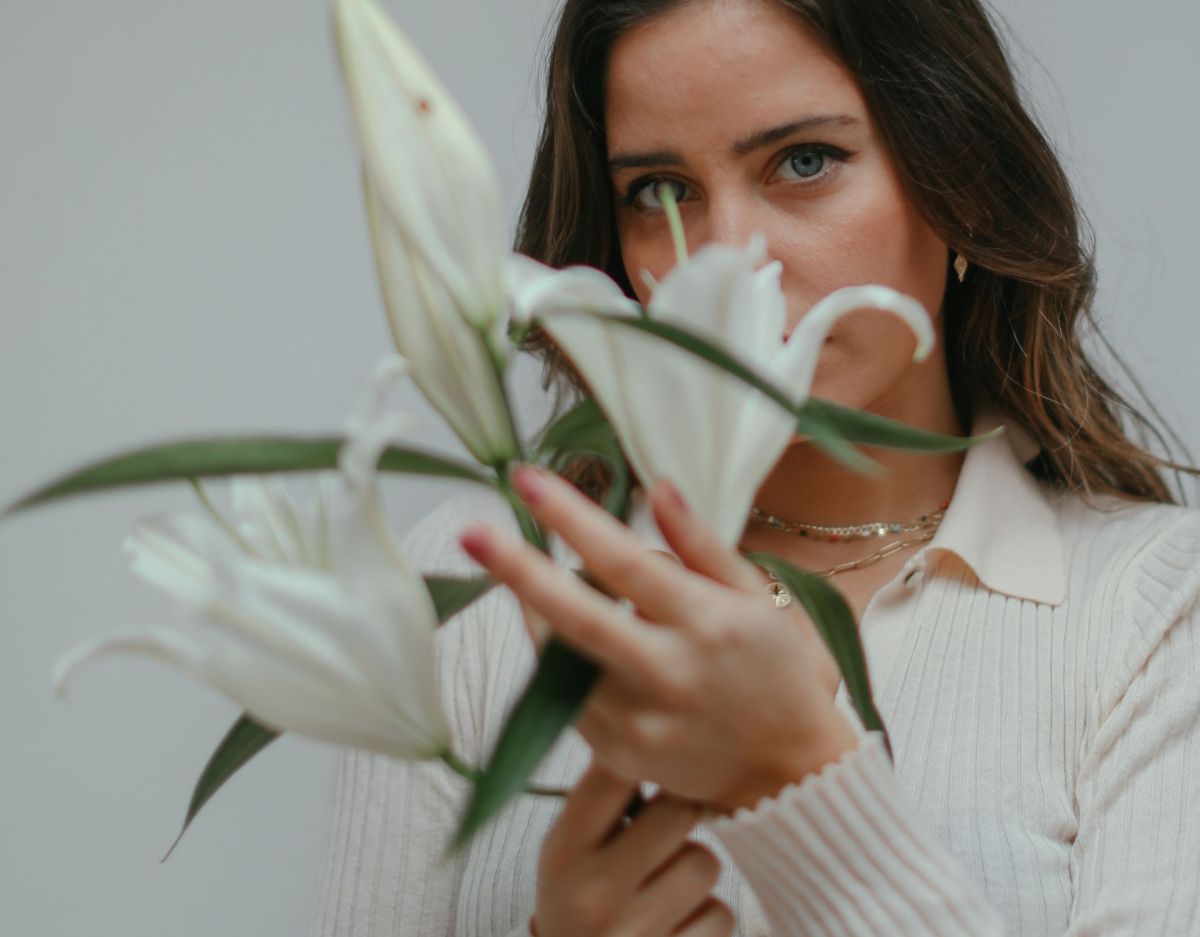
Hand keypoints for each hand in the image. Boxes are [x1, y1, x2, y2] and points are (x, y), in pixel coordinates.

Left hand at [459, 465, 860, 813]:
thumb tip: (657, 486)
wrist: (786, 772)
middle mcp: (668, 674)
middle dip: (517, 572)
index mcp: (706, 624)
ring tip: (525, 575)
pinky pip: (566, 695)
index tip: (527, 480)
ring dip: (533, 612)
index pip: (625, 562)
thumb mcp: (753, 596)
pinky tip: (569, 634)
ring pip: (559, 660)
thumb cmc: (774, 668)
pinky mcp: (617, 753)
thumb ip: (702, 543)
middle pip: (576, 618)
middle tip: (469, 532)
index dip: (571, 518)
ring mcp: (637, 722)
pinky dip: (558, 658)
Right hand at [532, 754, 732, 936]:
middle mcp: (594, 892)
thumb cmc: (580, 900)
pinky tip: (675, 924)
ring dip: (693, 870)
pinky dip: (706, 917)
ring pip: (704, 862)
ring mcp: (634, 935)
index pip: (617, 773)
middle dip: (680, 814)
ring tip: (664, 885)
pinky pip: (720, 915)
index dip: (648, 757)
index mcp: (564, 852)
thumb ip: (603, 799)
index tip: (659, 759)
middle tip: (669, 826)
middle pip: (678, 812)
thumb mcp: (569, 850)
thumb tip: (653, 733)